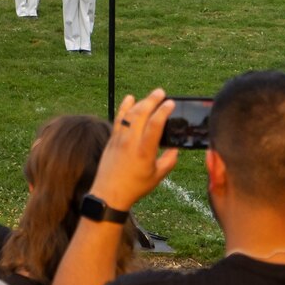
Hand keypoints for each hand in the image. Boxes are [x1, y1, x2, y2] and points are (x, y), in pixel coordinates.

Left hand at [89, 89, 180, 210]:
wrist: (109, 192)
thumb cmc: (135, 187)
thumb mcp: (157, 176)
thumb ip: (169, 161)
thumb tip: (175, 148)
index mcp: (144, 152)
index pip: (154, 126)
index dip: (163, 112)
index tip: (170, 103)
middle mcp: (130, 142)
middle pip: (141, 115)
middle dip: (151, 100)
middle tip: (161, 92)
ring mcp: (119, 139)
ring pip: (129, 115)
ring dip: (140, 102)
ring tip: (151, 95)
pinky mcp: (112, 139)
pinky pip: (118, 119)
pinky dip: (124, 107)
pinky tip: (129, 98)